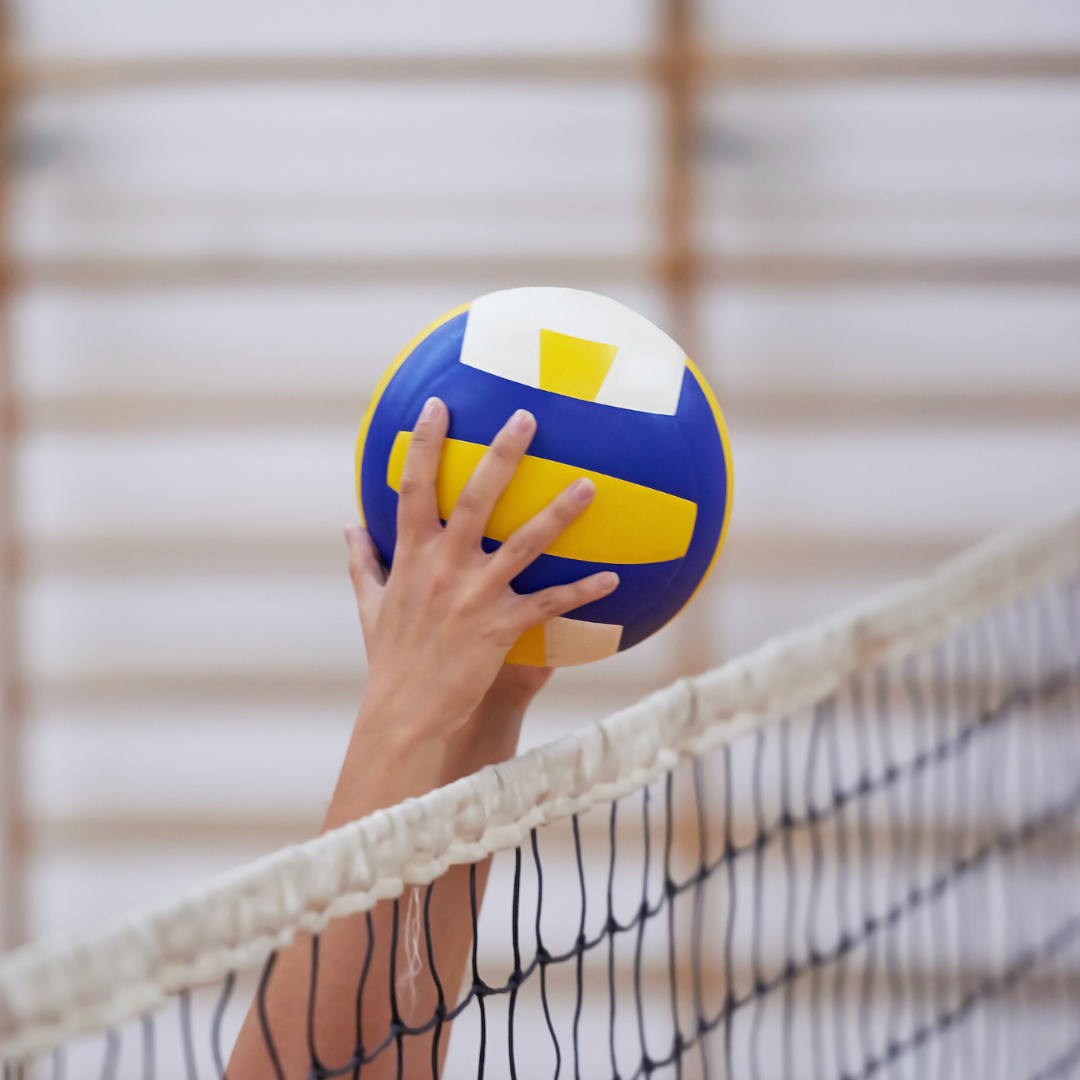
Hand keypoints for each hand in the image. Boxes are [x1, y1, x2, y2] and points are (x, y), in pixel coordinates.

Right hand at [346, 396, 617, 746]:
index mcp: (409, 556)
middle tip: (526, 417)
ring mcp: (473, 595)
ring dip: (559, 512)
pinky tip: (614, 578)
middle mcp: (442, 567)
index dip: (425, 444)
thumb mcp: (369, 606)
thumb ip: (363, 562)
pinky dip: (582, 592)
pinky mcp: (500, 627)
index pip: (412, 487)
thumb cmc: (390, 659)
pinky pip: (549, 604)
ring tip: (590, 484)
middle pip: (474, 497)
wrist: (404, 714)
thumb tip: (349, 527)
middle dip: (501, 454)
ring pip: (524, 543)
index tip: (438, 405)